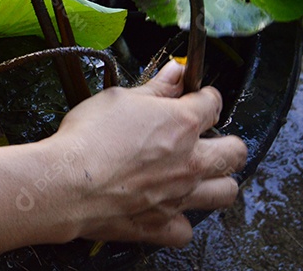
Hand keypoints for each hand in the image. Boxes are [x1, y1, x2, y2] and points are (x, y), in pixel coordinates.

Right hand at [52, 60, 246, 246]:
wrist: (67, 184)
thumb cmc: (88, 138)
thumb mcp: (118, 98)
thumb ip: (155, 88)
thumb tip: (175, 72)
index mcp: (182, 124)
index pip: (213, 103)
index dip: (205, 97)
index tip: (196, 97)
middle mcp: (190, 161)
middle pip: (235, 152)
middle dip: (227, 142)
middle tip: (209, 138)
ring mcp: (180, 196)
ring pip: (225, 192)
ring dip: (218, 182)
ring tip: (201, 174)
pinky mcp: (161, 224)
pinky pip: (186, 229)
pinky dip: (181, 221)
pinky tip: (169, 209)